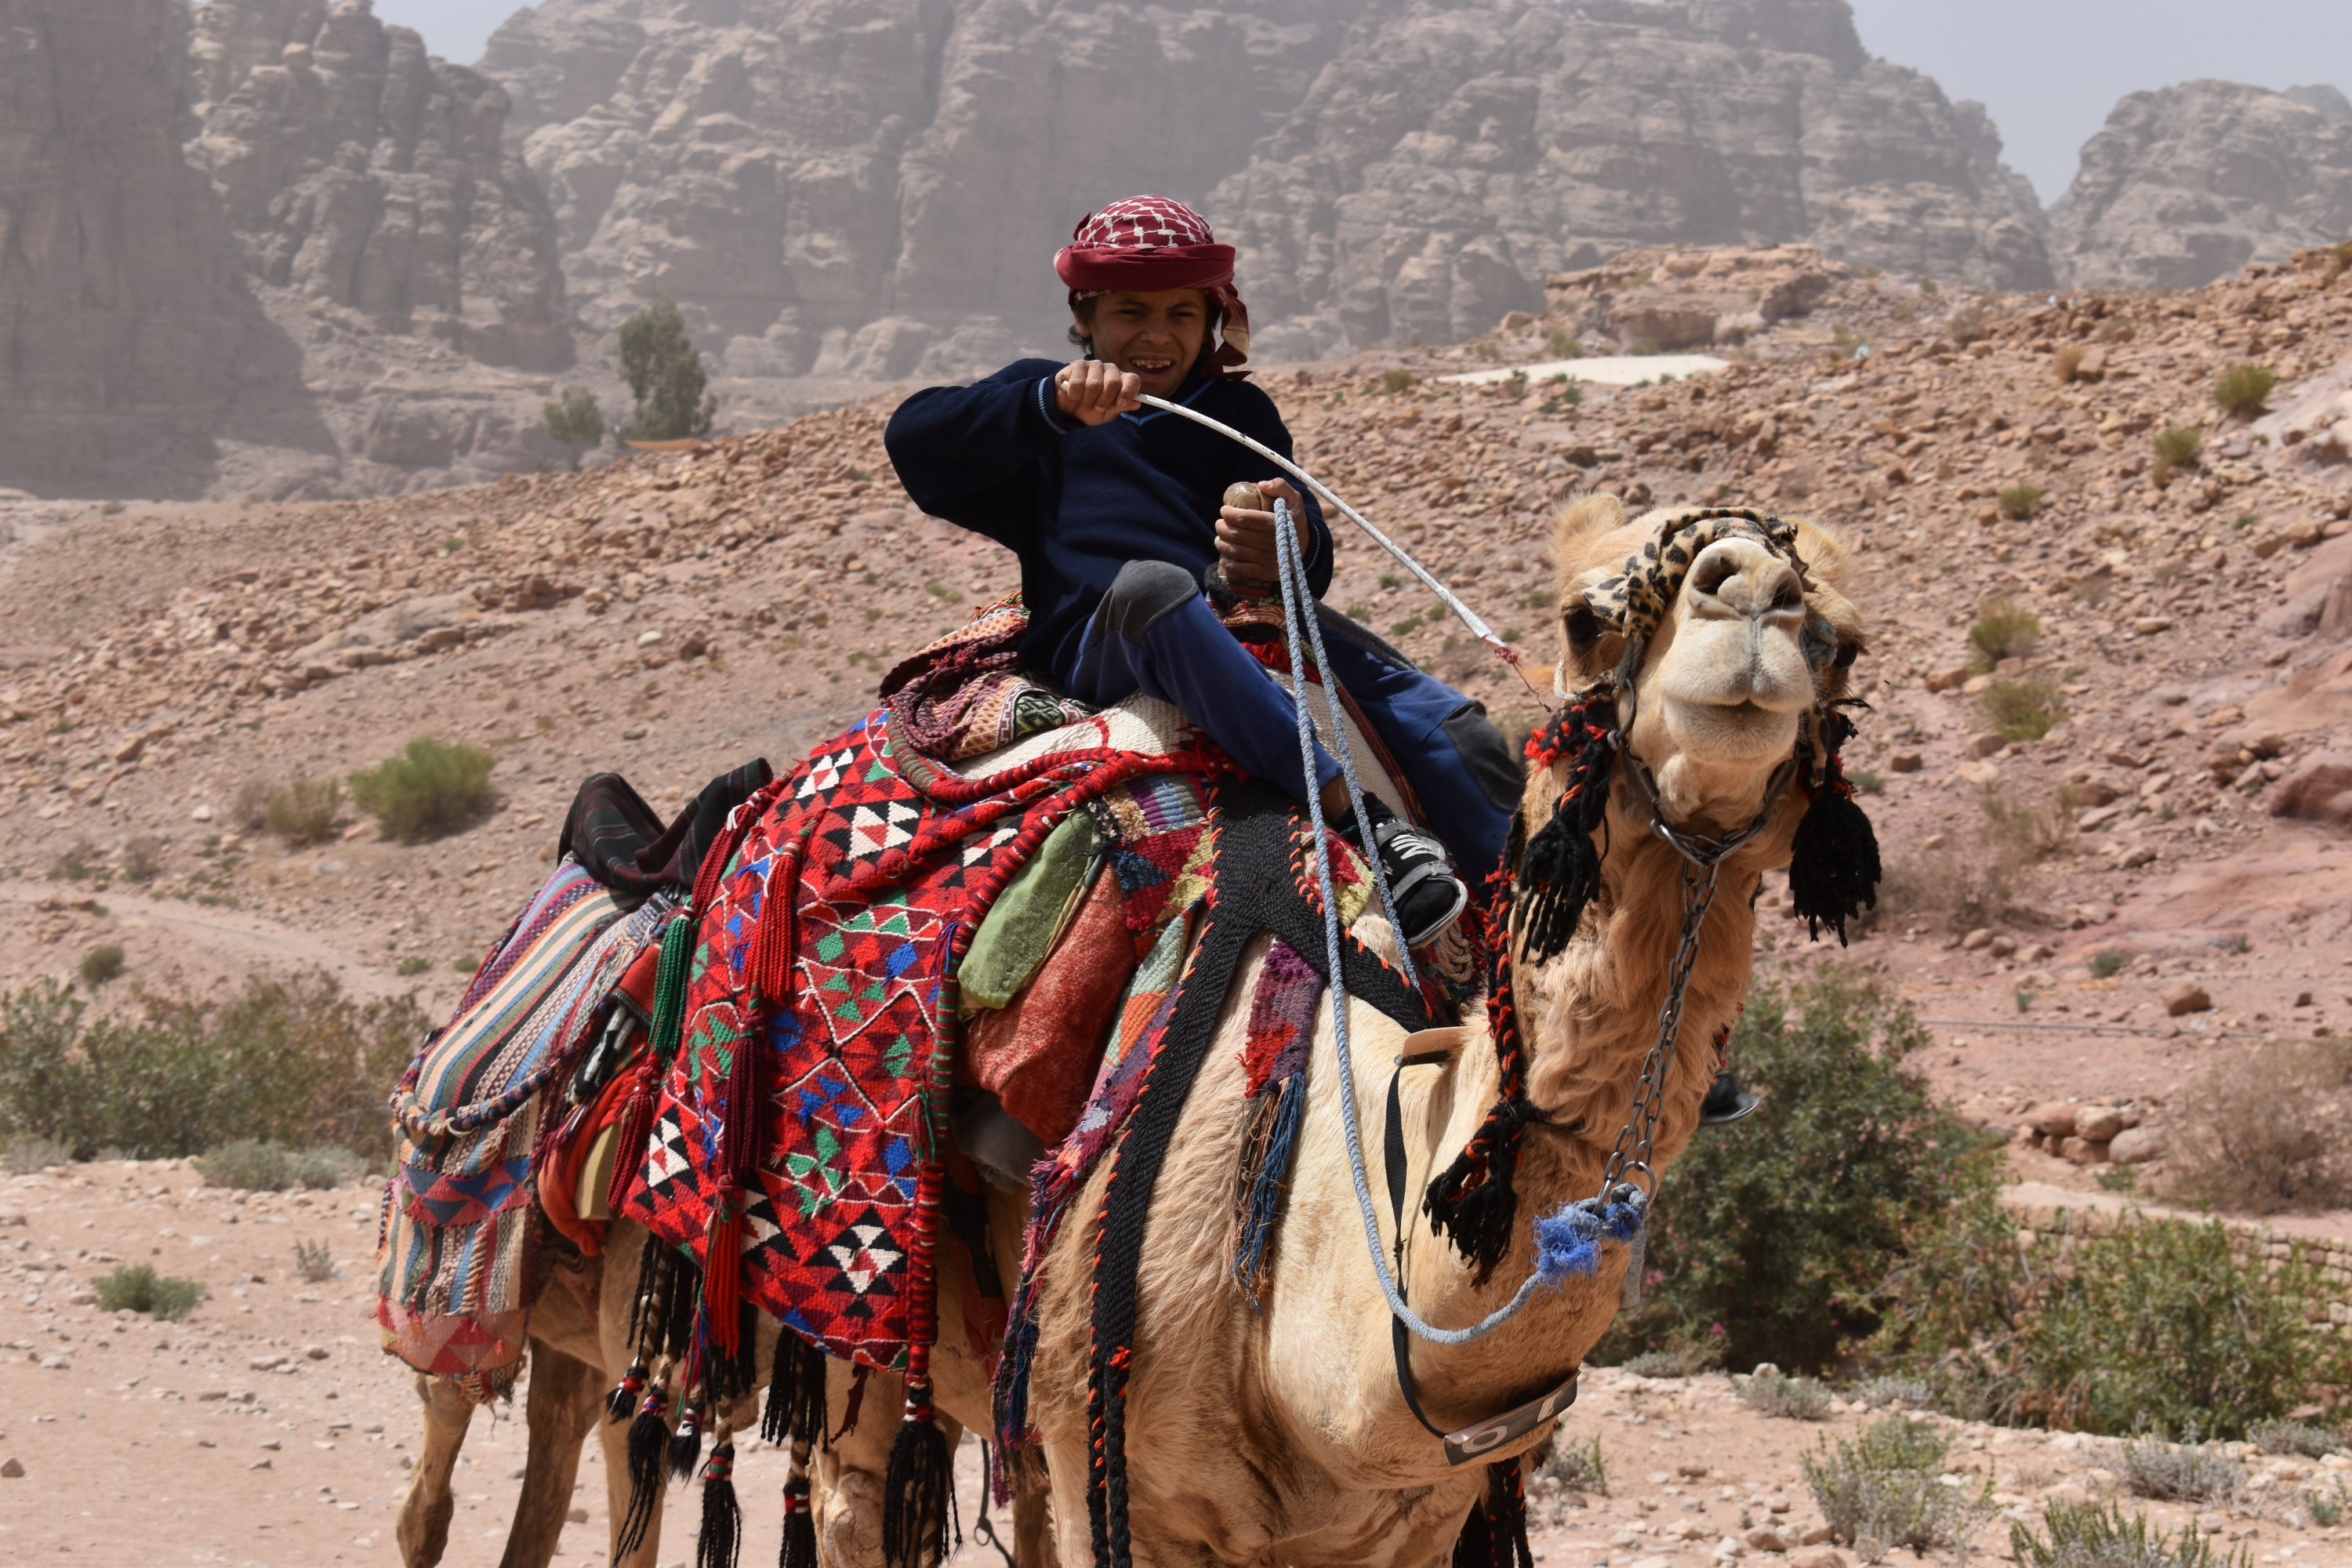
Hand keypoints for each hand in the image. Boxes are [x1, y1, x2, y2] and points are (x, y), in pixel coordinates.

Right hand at [1055, 360, 1142, 425]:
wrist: (1067, 409)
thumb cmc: (1090, 410)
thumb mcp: (1106, 415)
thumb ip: (1119, 408)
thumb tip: (1137, 404)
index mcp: (1121, 381)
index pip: (1132, 379)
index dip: (1128, 392)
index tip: (1120, 403)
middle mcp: (1110, 370)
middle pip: (1113, 382)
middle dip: (1104, 400)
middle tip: (1097, 406)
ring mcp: (1094, 365)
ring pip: (1094, 384)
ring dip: (1087, 399)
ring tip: (1084, 400)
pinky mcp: (1078, 365)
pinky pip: (1078, 383)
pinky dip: (1075, 395)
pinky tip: (1074, 394)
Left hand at [1216, 478, 1306, 592]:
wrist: (1307, 549)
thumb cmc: (1294, 521)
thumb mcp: (1294, 500)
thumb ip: (1281, 487)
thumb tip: (1261, 485)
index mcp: (1276, 524)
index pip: (1245, 519)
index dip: (1230, 514)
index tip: (1224, 510)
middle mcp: (1271, 543)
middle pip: (1237, 535)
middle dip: (1222, 528)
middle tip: (1219, 523)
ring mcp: (1268, 560)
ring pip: (1236, 551)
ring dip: (1222, 544)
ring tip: (1219, 537)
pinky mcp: (1265, 573)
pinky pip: (1242, 570)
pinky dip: (1229, 563)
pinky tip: (1225, 556)